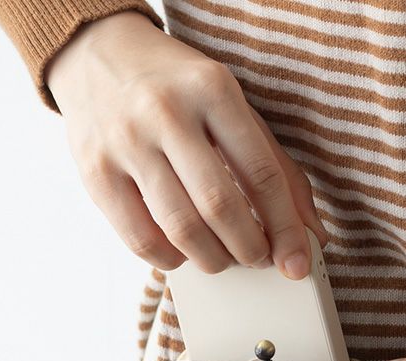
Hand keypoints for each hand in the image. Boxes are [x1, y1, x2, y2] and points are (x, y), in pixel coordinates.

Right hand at [45, 11, 327, 275]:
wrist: (98, 54)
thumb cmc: (177, 89)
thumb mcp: (232, 107)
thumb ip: (276, 166)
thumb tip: (309, 236)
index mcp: (213, 89)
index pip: (262, 173)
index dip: (285, 228)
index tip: (296, 262)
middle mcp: (167, 112)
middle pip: (220, 206)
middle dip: (249, 249)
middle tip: (256, 259)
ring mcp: (127, 142)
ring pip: (181, 229)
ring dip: (212, 260)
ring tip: (223, 259)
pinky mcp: (96, 173)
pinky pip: (141, 240)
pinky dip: (170, 259)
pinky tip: (182, 253)